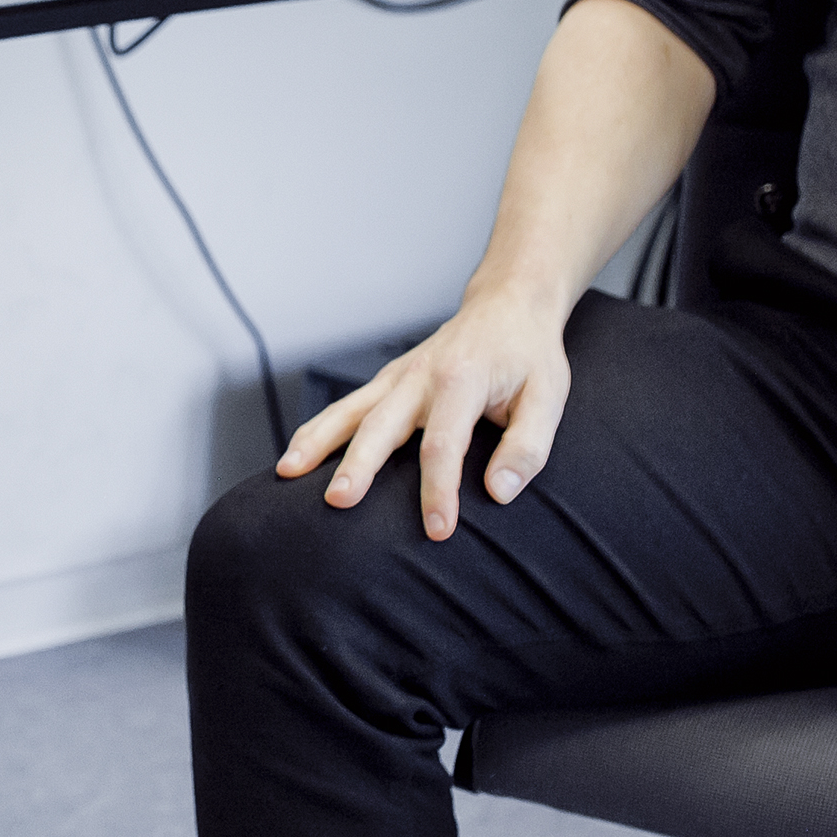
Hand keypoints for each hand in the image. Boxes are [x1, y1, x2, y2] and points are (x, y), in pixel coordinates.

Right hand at [276, 280, 572, 542]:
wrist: (508, 304)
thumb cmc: (529, 355)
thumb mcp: (549, 398)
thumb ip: (527, 447)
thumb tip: (500, 492)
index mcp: (462, 379)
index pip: (444, 443)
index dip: (439, 490)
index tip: (437, 531)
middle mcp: (421, 375)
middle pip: (381, 424)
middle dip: (358, 465)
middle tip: (339, 502)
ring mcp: (398, 376)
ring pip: (350, 410)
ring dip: (317, 441)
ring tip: (287, 473)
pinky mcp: (387, 381)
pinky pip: (346, 407)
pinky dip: (318, 430)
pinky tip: (296, 458)